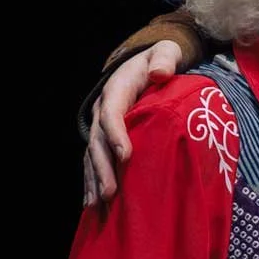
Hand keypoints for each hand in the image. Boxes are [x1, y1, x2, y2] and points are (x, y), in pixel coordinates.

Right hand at [83, 40, 181, 204]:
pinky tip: (94, 204)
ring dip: (94, 180)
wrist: (148, 62)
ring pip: (92, 155)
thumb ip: (165, 59)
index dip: (116, 135)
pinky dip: (93, 181)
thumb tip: (159, 73)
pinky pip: (95, 161)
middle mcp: (104, 110)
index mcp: (117, 90)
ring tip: (98, 206)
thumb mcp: (166, 52)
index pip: (112, 114)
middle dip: (103, 168)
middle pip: (98, 142)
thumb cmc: (161, 60)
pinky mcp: (106, 138)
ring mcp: (102, 125)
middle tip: (109, 194)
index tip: (126, 156)